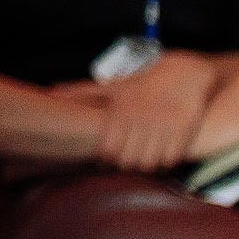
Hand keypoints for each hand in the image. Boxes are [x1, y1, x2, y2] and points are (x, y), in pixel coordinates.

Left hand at [93, 49, 220, 170]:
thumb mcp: (115, 85)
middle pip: (127, 160)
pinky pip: (170, 160)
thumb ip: (83, 91)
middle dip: (124, 164)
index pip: (108, 149)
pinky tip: (160, 155)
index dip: (106, 158)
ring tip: (142, 160)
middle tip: (126, 161)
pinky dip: (163, 163)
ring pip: (148, 164)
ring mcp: (165, 125)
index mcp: (123, 109)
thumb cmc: (146, 82)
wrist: (187, 72)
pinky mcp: (185, 131)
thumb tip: (51, 93)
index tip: (108, 157)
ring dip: (143, 166)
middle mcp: (143, 118)